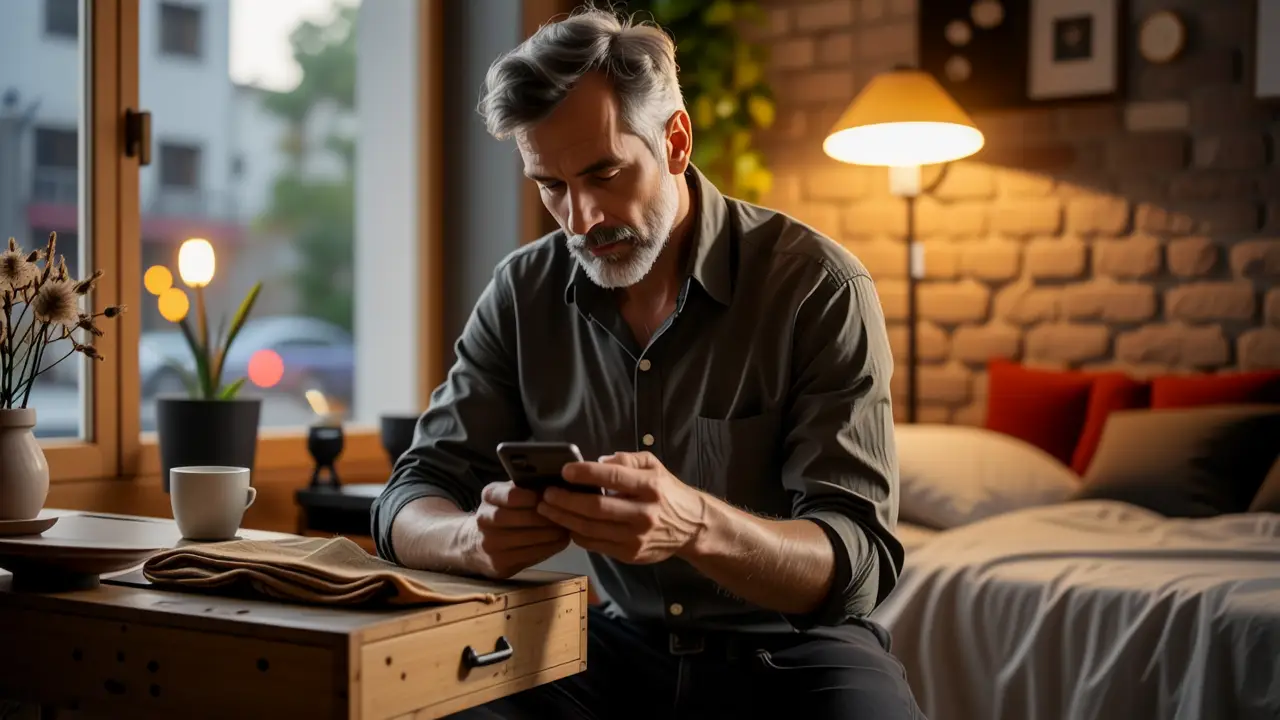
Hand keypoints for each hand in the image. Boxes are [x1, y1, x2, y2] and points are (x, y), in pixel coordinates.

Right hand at [465, 481, 569, 578]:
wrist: (477, 543)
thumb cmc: (504, 512)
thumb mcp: (509, 494)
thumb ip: (527, 487)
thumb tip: (559, 485)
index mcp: (489, 495)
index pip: (512, 495)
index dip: (534, 497)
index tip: (551, 498)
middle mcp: (484, 518)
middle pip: (519, 517)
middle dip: (545, 518)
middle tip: (565, 517)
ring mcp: (489, 542)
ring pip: (524, 538)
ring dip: (549, 534)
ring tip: (564, 530)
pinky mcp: (497, 562)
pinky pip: (527, 556)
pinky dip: (547, 549)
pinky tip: (558, 542)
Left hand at [537, 451, 705, 564]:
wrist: (692, 527)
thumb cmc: (667, 492)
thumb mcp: (654, 465)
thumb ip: (627, 460)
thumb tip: (597, 462)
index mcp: (650, 486)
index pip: (612, 477)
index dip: (585, 473)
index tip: (565, 470)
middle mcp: (644, 513)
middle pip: (596, 508)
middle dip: (566, 500)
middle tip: (546, 493)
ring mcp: (636, 537)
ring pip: (592, 529)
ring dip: (564, 519)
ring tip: (547, 509)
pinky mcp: (630, 554)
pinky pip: (596, 545)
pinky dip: (577, 534)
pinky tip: (566, 524)